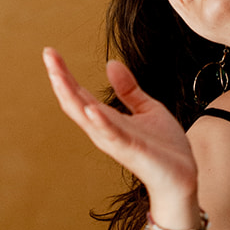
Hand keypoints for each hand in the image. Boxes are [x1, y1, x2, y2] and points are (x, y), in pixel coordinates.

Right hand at [43, 49, 198, 215]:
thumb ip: (128, 89)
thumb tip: (111, 63)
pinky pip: (112, 135)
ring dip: (71, 95)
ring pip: (86, 117)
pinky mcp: (131, 150)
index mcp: (106, 120)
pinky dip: (100, 122)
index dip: (63, 73)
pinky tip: (91, 108)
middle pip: (74, 102)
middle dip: (60, 79)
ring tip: (58, 74)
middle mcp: (103, 130)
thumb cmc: (164, 148)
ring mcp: (115, 141)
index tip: (50, 52)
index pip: (78, 94)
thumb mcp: (146, 109)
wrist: (182, 177)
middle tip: (48, 54)